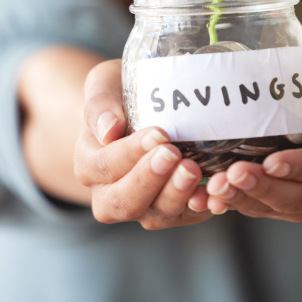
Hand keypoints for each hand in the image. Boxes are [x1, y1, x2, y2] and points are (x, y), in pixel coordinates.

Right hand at [74, 59, 212, 229]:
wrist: (143, 109)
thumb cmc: (121, 94)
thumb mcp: (105, 85)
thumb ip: (100, 104)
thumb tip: (109, 129)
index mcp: (89, 165)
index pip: (105, 166)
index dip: (130, 153)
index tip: (158, 133)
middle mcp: (109, 195)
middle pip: (124, 201)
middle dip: (150, 179)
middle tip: (174, 154)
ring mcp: (142, 207)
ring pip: (155, 214)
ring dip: (175, 194)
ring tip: (193, 169)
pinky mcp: (172, 212)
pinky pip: (185, 217)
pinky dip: (199, 208)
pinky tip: (212, 193)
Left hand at [201, 66, 301, 221]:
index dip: (298, 167)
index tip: (270, 162)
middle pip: (299, 197)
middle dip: (263, 188)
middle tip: (231, 176)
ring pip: (276, 208)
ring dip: (243, 199)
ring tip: (215, 187)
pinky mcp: (286, 205)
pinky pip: (260, 209)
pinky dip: (235, 203)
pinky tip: (210, 197)